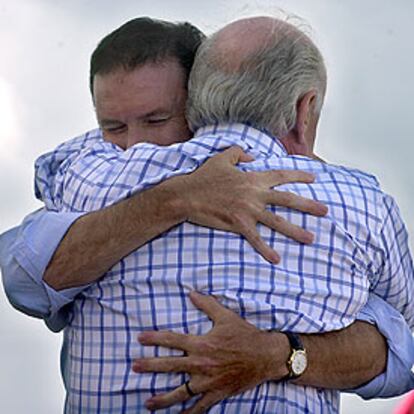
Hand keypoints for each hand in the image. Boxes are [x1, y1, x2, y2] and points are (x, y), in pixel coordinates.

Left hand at [133, 291, 289, 412]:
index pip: (172, 340)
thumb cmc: (245, 334)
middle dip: (150, 366)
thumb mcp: (226, 316)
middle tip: (134, 367)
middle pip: (171, 365)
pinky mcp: (217, 393)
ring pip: (181, 392)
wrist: (265, 356)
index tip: (140, 338)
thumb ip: (207, 304)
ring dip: (163, 399)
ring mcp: (208, 381)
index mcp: (202, 344)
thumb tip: (191, 292)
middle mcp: (202, 364)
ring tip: (148, 403)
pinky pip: (200, 407)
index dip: (155, 338)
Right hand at [176, 146, 327, 262]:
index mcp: (253, 178)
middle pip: (287, 200)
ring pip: (277, 221)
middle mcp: (254, 194)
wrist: (187, 195)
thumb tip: (253, 157)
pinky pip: (256, 238)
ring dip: (295, 231)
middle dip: (308, 205)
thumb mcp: (222, 157)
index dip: (299, 176)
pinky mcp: (238, 224)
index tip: (314, 178)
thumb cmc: (204, 176)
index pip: (281, 176)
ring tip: (310, 238)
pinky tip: (276, 258)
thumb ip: (240, 153)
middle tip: (325, 211)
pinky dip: (266, 249)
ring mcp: (248, 210)